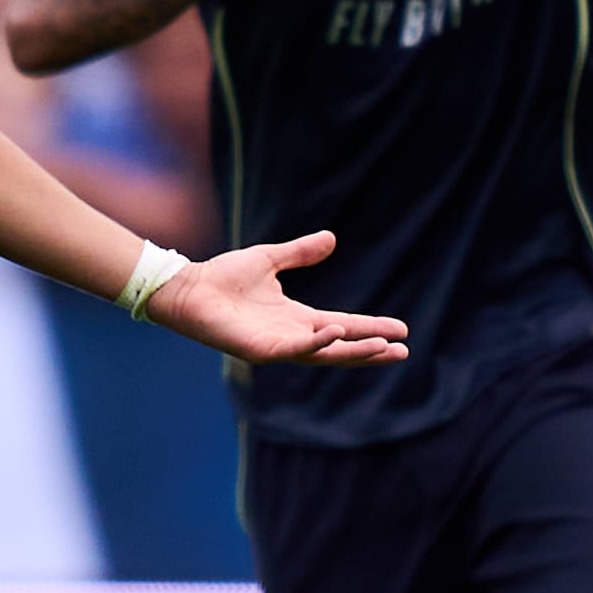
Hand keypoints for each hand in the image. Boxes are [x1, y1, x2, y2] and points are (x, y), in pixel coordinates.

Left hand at [148, 230, 408, 367]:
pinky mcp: (259, 350)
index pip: (343, 326)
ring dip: (354, 352)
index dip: (371, 328)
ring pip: (324, 354)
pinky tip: (337, 333)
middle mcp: (292, 337)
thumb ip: (300, 253)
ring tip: (384, 348)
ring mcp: (277, 346)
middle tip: (403, 350)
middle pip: (342, 347)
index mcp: (297, 319)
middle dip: (372, 351)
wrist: (189, 288)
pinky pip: (294, 349)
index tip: (401, 330)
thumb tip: (331, 238)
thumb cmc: (223, 278)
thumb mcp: (270, 259)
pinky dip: (317, 343)